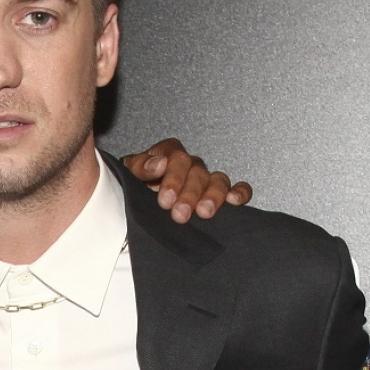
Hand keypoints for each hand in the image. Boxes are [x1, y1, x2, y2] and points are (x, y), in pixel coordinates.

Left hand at [125, 138, 252, 221]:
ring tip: (204, 212)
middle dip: (189, 194)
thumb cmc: (134, 187)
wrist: (135, 205)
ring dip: (213, 196)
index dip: (173, 176)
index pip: (176, 156)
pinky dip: (240, 192)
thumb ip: (140, 167)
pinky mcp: (220, 195)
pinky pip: (236, 188)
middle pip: (197, 172)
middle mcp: (190, 165)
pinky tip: (234, 201)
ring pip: (218, 180)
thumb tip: (159, 164)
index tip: (165, 198)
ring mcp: (206, 180)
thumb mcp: (129, 175)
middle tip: (180, 213)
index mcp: (168, 155)